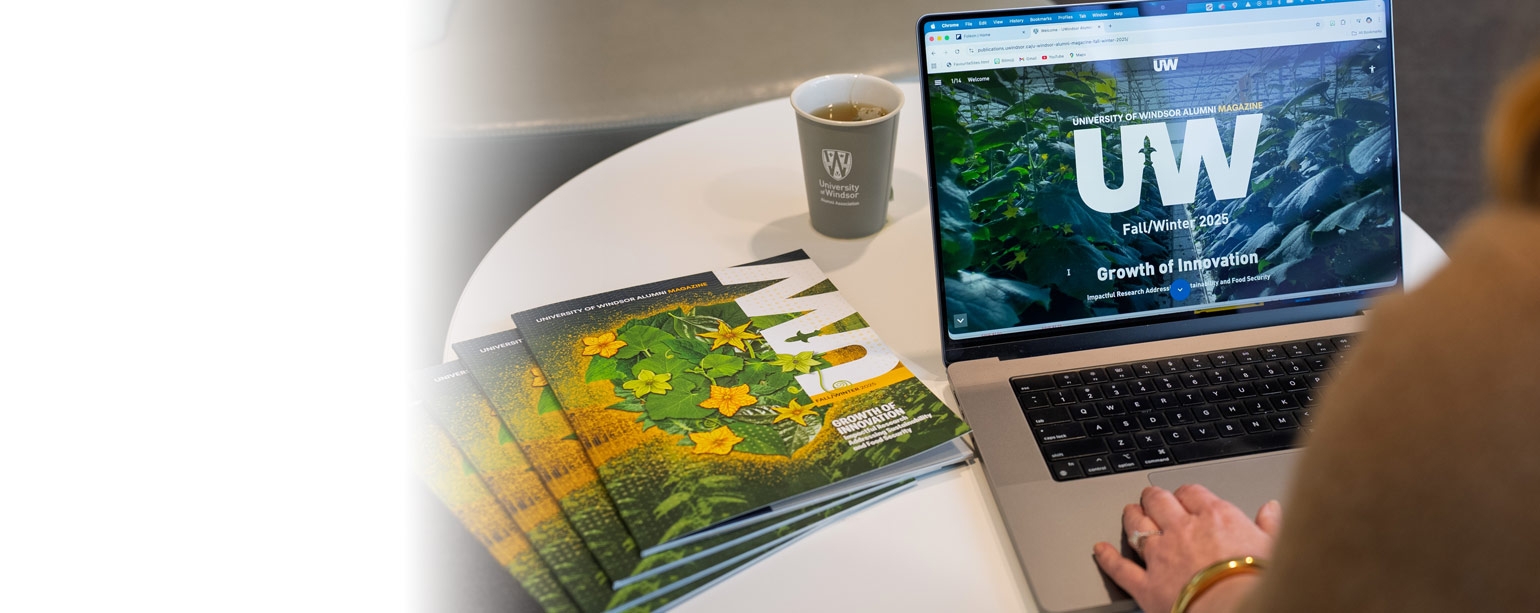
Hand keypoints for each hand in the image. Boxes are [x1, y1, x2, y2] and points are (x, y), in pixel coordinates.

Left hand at [1092, 485, 1281, 612]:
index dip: (1185, 493)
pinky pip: (1120, 569)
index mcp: (1215, 518)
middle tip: (1150, 497)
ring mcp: (1160, 557)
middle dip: (1153, 497)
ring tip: (1129, 513)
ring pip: (1137, 527)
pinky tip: (1099, 551)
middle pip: (1159, 502)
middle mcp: (1182, 531)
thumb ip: (1270, 527)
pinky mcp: (1146, 586)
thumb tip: (1272, 510)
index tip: (1185, 496)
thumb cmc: (1260, 582)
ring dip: (1131, 517)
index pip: (1193, 493)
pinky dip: (1107, 558)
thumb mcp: (1275, 549)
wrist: (1239, 610)